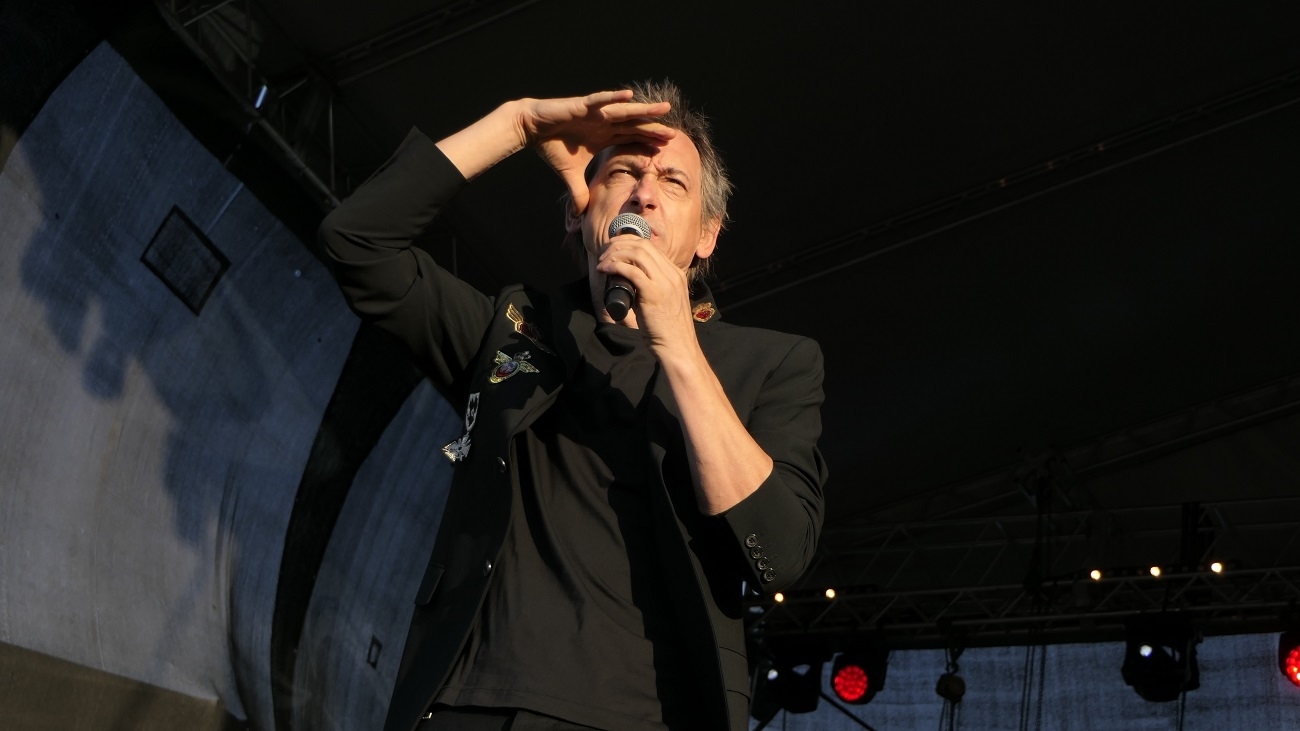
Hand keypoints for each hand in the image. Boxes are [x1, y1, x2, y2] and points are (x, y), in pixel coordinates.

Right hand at [517, 91, 674, 214]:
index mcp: (605, 136)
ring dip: (644, 110)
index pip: (632, 139)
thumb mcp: (570, 175)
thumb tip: (580, 215)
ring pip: (625, 111)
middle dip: (654, 129)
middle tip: (674, 134)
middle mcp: (605, 122)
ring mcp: (596, 112)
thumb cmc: (553, 147)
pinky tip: (630, 95)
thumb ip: (579, 193)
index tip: (666, 150)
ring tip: (664, 108)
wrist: (532, 129)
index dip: (648, 143)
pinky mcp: (582, 105)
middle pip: (635, 126)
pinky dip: (614, 97)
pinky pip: (601, 100)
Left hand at [596, 234, 697, 355]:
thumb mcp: (663, 301)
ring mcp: (665, 283)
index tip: (612, 249)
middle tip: (603, 254)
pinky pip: (632, 271)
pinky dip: (615, 266)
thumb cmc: (666, 329)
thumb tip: (627, 280)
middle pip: (642, 245)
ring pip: (637, 254)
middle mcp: (672, 274)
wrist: (678, 347)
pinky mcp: (654, 293)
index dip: (627, 242)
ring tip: (602, 263)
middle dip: (618, 245)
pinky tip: (605, 270)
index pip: (650, 246)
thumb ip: (651, 287)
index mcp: (675, 273)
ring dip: (615, 254)